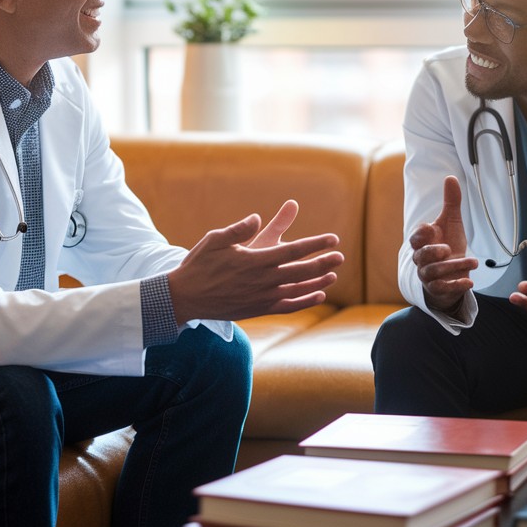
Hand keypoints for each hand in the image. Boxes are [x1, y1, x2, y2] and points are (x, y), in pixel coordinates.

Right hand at [168, 199, 343, 323]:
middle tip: (340, 256)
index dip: (315, 245)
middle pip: (301, 271)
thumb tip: (257, 217)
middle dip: (323, 263)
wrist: (186, 297)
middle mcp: (262, 280)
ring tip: (334, 274)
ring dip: (318, 281)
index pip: (293, 251)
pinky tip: (319, 295)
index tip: (333, 239)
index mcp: (254, 260)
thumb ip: (239, 229)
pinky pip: (288, 306)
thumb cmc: (199, 264)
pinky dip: (305, 301)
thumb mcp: (215, 240)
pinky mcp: (259, 309)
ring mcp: (262, 297)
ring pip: (298, 289)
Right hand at [410, 176, 477, 312]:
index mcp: (423, 242)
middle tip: (449, 249)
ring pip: (433, 272)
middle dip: (434, 252)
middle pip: (421, 256)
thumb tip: (450, 177)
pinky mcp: (437, 288)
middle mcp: (422, 259)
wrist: (453, 271)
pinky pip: (442, 288)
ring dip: (455, 266)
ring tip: (474, 262)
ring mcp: (428, 275)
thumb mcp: (452, 222)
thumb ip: (451, 202)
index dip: (422, 233)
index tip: (433, 227)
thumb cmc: (450, 244)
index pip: (415, 237)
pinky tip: (471, 281)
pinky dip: (456, 285)